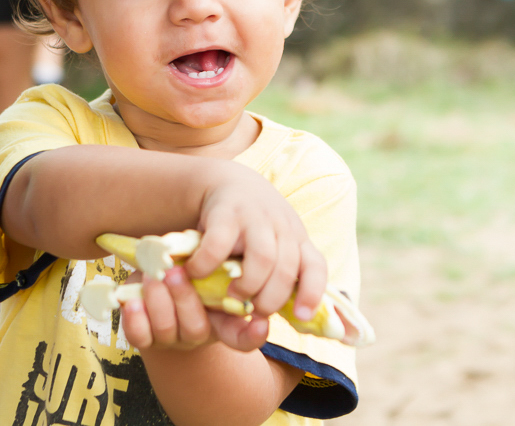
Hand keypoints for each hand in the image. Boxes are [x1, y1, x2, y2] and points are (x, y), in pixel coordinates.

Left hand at [120, 267, 270, 351]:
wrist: (158, 276)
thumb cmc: (193, 264)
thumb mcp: (212, 261)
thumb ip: (221, 260)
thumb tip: (224, 246)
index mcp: (221, 319)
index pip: (244, 337)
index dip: (253, 335)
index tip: (259, 322)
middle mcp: (200, 332)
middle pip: (198, 329)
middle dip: (184, 299)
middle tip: (175, 271)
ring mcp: (171, 337)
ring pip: (166, 330)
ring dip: (157, 299)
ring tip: (152, 273)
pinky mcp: (144, 337)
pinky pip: (139, 336)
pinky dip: (135, 318)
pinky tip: (132, 299)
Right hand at [185, 163, 327, 322]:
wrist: (225, 184)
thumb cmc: (245, 236)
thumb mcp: (266, 256)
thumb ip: (269, 291)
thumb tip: (262, 330)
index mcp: (298, 241)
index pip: (316, 266)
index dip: (313, 292)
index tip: (303, 316)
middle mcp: (282, 227)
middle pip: (287, 270)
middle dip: (271, 299)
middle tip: (252, 311)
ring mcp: (256, 217)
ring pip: (263, 258)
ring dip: (249, 285)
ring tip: (232, 296)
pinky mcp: (226, 212)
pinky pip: (219, 244)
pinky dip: (208, 265)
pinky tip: (198, 273)